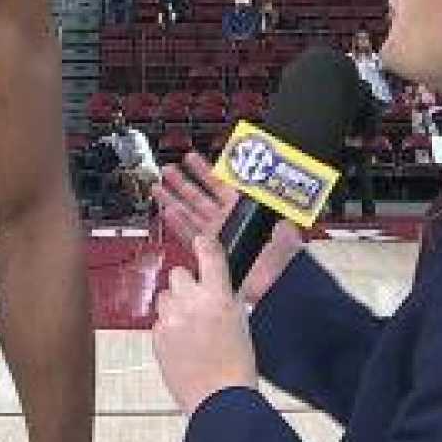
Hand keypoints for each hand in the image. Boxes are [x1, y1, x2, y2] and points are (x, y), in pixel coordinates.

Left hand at [151, 224, 257, 413]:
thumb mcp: (241, 322)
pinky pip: (159, 321)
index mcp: (219, 297)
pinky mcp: (157, 337)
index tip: (201, 243)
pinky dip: (167, 328)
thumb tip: (214, 284)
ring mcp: (171, 320)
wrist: (220, 401)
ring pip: (165, 296)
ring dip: (174, 306)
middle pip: (179, 273)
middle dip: (186, 285)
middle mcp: (192, 303)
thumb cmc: (237, 367)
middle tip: (197, 303)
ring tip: (189, 328)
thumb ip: (224, 298)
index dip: (204, 245)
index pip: (209, 254)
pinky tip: (182, 344)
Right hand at [152, 152, 304, 306]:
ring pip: (189, 214)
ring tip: (158, 187)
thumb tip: (267, 184)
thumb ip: (272, 201)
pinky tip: (168, 212)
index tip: (190, 159)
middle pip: (199, 197)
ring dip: (173, 200)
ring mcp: (216, 236)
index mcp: (242, 210)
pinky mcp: (209, 252)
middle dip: (182, 182)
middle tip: (167, 171)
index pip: (219, 184)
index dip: (204, 170)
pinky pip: (189, 235)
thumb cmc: (283, 255)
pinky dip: (178, 224)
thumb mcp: (281, 222)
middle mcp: (227, 221)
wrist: (277, 282)